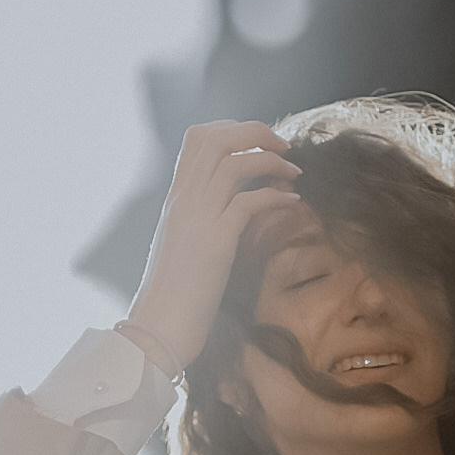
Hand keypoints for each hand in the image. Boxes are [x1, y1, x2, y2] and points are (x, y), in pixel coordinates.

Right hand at [126, 121, 304, 366]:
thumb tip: (231, 203)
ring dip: (272, 161)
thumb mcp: (185, 242)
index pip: (198, 137)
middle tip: (283, 146)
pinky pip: (250, 202)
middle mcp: (185, 199)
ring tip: (295, 172)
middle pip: (218, 138)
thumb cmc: (175, 291)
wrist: (160, 326)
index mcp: (177, 196)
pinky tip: (294, 203)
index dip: (233, 128)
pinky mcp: (217, 242)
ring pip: (234, 162)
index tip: (258, 143)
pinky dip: (277, 195)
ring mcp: (199, 218)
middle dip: (256, 132)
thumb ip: (202, 216)